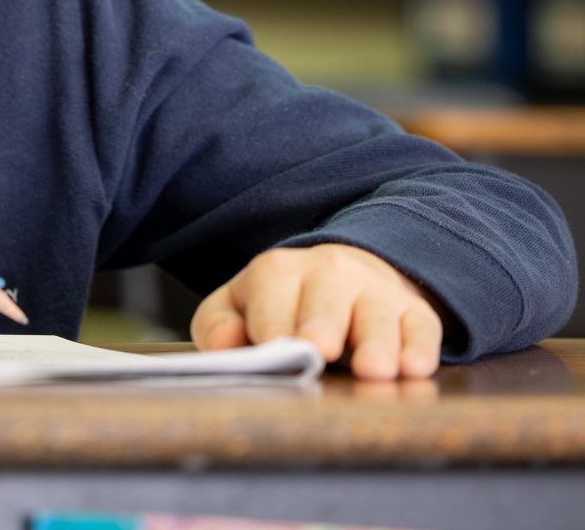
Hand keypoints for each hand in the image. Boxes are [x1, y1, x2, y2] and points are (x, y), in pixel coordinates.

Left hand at [191, 243, 443, 380]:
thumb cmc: (280, 305)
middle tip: (318, 351)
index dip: (273, 324)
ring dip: (377, 343)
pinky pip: (422, 327)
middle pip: (326, 301)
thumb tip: (223, 347)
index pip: (272, 297)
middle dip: (321, 325)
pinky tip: (414, 368)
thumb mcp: (238, 306)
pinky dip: (419, 348)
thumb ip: (219, 325)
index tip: (273, 347)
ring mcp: (376, 289)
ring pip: (378, 316)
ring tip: (373, 370)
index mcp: (277, 271)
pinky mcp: (415, 310)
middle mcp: (330, 271)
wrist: (343, 276)